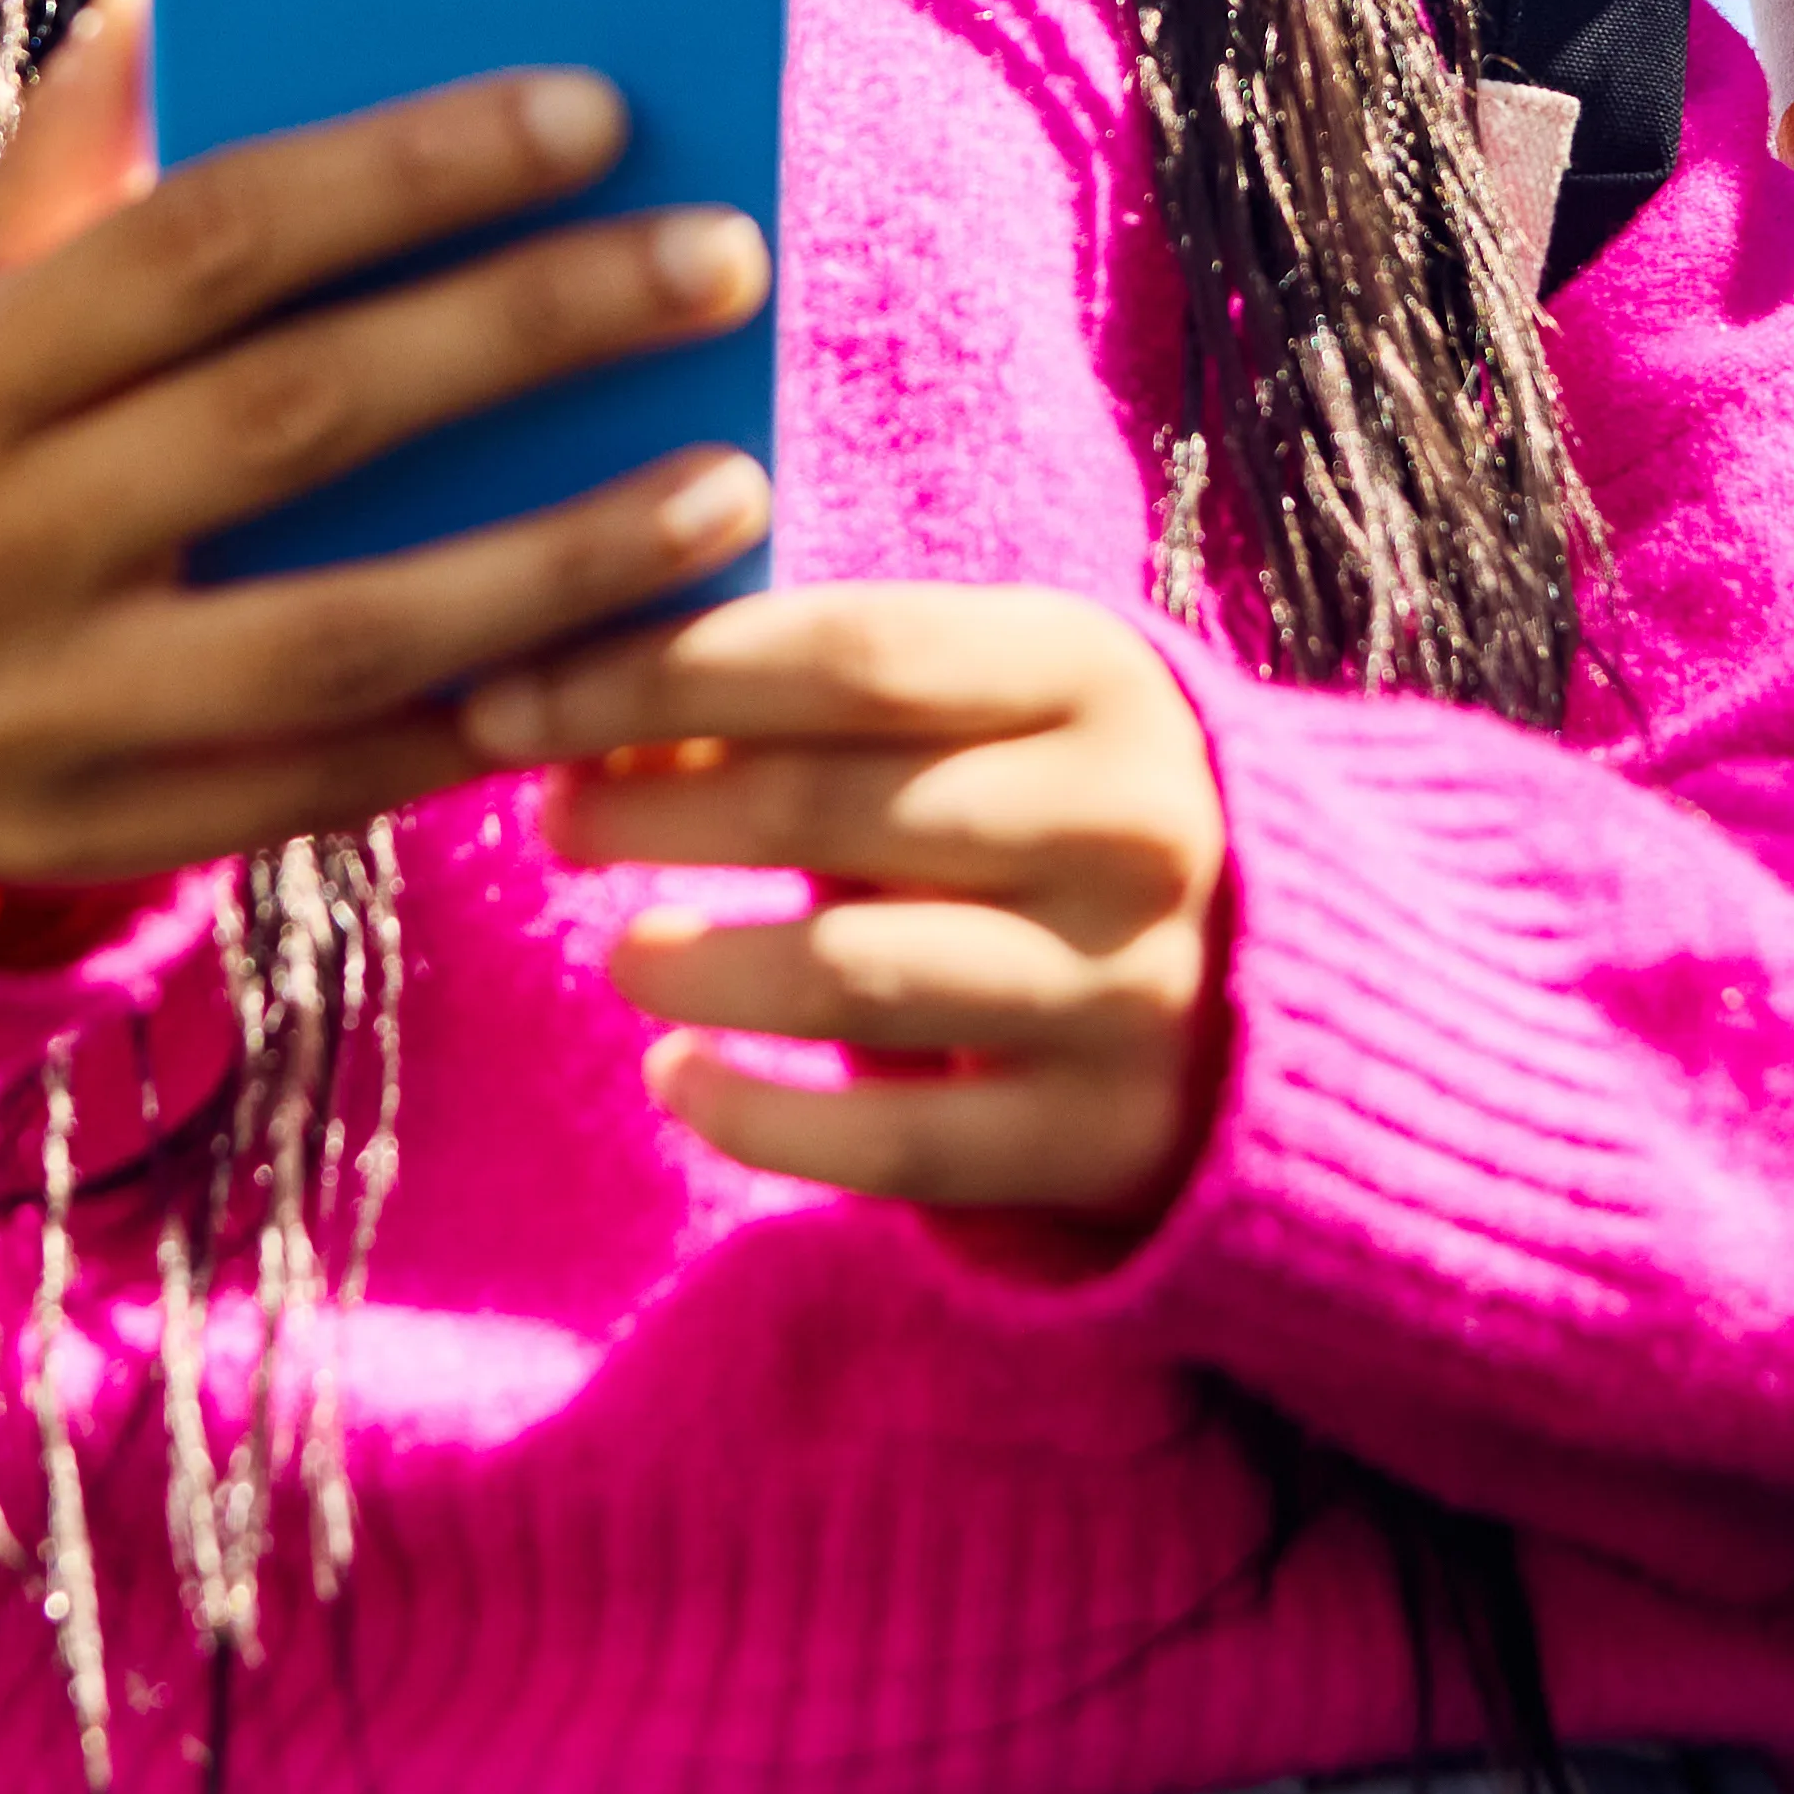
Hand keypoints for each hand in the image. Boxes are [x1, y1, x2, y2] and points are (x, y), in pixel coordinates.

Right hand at [0, 0, 771, 891]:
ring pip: (348, 632)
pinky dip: (487, 719)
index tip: (588, 109)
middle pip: (299, 417)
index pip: (203, 241)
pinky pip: (337, 784)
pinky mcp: (110, 842)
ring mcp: (49, 714)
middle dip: (528, 329)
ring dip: (562, 559)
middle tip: (717, 258)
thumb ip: (55, 171)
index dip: (401, 171)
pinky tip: (629, 656)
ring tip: (730, 484)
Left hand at [463, 584, 1225, 1226]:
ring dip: (698, 964)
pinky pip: (890, 1140)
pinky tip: (678, 1079)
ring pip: (851, 974)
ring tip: (620, 954)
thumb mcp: (984, 711)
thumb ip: (816, 692)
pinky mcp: (1100, 1134)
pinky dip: (754, 1113)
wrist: (1277, 985)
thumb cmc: (1057, 807)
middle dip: (652, 808)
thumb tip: (579, 687)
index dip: (660, 670)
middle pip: (830, 805)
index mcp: (1097, 676)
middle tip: (550, 817)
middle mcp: (1128, 824)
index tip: (515, 686)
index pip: (848, 652)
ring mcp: (1126, 988)